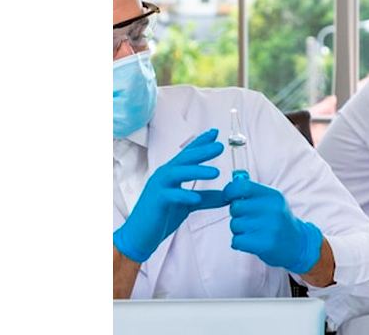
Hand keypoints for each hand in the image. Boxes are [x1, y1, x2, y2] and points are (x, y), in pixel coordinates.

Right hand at [114, 128, 230, 262]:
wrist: (139, 235)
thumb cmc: (161, 217)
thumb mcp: (188, 206)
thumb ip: (207, 199)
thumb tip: (228, 196)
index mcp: (171, 175)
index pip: (187, 154)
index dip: (201, 143)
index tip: (215, 132)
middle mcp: (164, 176)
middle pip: (184, 159)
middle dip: (202, 151)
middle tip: (220, 146)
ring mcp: (158, 187)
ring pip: (177, 173)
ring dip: (196, 171)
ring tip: (216, 172)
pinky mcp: (155, 202)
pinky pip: (170, 195)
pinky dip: (183, 195)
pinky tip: (196, 198)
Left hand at [223, 177, 324, 273]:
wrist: (297, 245)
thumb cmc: (279, 222)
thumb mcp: (271, 202)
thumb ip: (252, 193)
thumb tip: (229, 188)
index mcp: (273, 196)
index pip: (243, 186)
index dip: (230, 191)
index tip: (228, 197)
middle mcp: (272, 210)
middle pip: (236, 207)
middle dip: (236, 214)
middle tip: (247, 220)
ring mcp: (269, 227)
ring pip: (235, 225)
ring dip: (238, 230)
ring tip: (252, 232)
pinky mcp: (265, 244)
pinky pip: (236, 241)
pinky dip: (239, 243)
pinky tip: (250, 242)